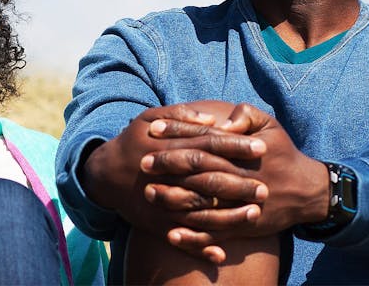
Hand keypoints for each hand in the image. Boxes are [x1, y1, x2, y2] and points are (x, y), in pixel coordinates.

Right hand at [82, 102, 268, 248]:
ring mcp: (161, 201)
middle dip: (238, 182)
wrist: (103, 173)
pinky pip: (180, 237)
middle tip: (265, 186)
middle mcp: (167, 175)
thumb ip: (180, 116)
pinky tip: (220, 253)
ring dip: (228, 214)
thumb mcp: (149, 118)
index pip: (208, 144)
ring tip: (255, 213)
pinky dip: (199, 247)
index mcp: (169, 146)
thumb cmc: (132, 140)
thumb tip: (213, 120)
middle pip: (208, 178)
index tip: (261, 147)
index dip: (236, 146)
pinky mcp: (155, 223)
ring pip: (198, 210)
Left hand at [143, 103, 329, 256]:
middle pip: (199, 171)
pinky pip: (214, 233)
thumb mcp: (269, 124)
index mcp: (243, 151)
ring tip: (149, 193)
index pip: (204, 139)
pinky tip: (172, 233)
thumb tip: (220, 122)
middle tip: (143, 162)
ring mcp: (240, 205)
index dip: (178, 133)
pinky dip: (193, 236)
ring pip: (202, 204)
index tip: (154, 128)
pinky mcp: (242, 227)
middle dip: (169, 166)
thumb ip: (245, 115)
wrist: (306, 191)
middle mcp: (240, 178)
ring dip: (174, 200)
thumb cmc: (282, 152)